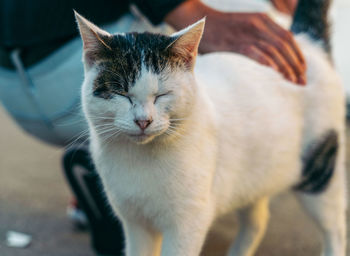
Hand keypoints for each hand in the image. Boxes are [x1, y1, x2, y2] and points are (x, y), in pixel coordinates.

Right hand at [165, 0, 305, 84]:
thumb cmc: (221, 29)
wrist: (198, 21)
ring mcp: (247, 33)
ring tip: (293, 82)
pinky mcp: (235, 42)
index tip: (302, 70)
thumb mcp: (245, 28)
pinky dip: (267, 62)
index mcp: (263, 20)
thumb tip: (271, 58)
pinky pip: (255, 52)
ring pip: (274, 50)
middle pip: (285, 45)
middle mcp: (258, 24)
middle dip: (296, 64)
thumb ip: (259, 38)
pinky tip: (276, 73)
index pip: (288, 37)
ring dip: (286, 68)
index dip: (298, 54)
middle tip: (302, 81)